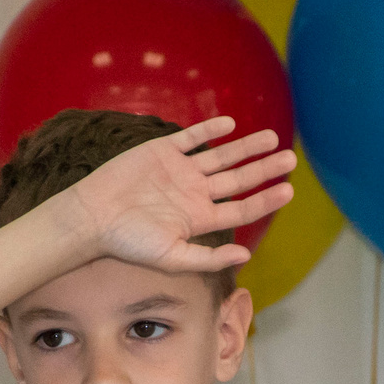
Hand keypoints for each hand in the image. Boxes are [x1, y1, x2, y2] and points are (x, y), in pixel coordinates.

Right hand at [59, 116, 296, 274]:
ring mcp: (179, 171)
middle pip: (237, 180)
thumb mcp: (171, 257)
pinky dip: (209, 130)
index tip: (289, 190)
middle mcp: (193, 194)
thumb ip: (208, 258)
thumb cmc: (127, 241)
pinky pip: (191, 138)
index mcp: (198, 219)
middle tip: (291, 160)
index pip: (241, 209)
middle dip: (264, 170)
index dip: (266, 200)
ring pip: (221, 156)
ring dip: (246, 147)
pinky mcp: (162, 151)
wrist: (93, 215)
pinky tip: (230, 125)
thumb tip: (246, 257)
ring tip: (272, 138)